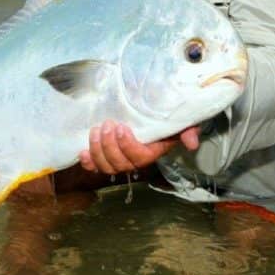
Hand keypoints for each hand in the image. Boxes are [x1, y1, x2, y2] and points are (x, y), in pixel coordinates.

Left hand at [78, 120, 199, 174]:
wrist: (150, 109)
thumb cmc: (164, 114)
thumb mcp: (180, 120)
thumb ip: (187, 130)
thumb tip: (192, 143)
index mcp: (152, 151)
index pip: (140, 157)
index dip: (128, 146)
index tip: (121, 128)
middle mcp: (135, 159)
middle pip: (120, 164)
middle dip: (110, 146)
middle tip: (106, 125)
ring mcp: (119, 158)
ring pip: (106, 166)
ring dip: (97, 150)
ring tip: (95, 130)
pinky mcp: (105, 155)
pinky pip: (95, 166)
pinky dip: (88, 162)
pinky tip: (82, 152)